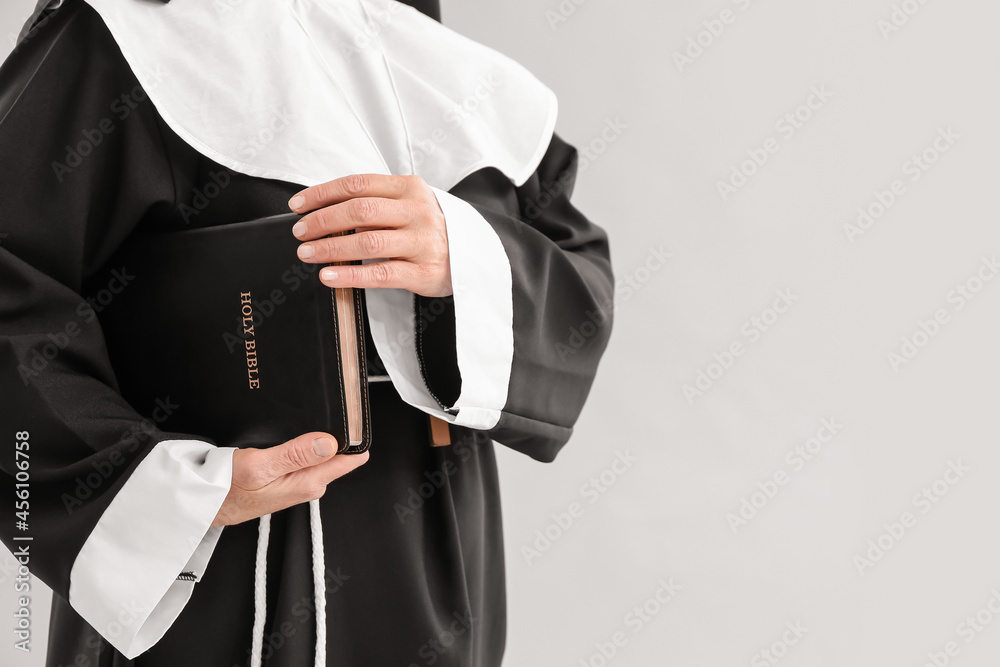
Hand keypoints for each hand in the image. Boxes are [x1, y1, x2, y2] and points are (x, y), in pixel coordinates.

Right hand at [212, 432, 368, 526]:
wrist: (204, 503)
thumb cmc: (225, 490)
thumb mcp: (257, 466)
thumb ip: (295, 454)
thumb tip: (329, 442)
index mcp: (309, 482)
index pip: (350, 459)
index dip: (355, 437)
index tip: (353, 417)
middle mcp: (309, 484)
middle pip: (338, 453)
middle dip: (334, 433)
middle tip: (321, 412)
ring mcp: (300, 482)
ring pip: (322, 453)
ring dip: (315, 438)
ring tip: (302, 421)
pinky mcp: (290, 479)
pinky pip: (306, 457)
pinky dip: (301, 444)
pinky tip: (290, 436)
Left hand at [289, 174, 452, 297]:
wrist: (474, 257)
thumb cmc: (430, 230)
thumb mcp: (410, 205)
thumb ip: (376, 203)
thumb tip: (325, 210)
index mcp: (410, 188)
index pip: (358, 185)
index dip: (323, 194)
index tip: (298, 205)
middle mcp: (418, 212)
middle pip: (360, 211)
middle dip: (322, 221)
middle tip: (300, 232)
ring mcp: (423, 242)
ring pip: (368, 242)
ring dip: (331, 248)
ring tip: (308, 253)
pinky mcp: (424, 272)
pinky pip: (381, 274)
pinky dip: (350, 275)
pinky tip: (329, 276)